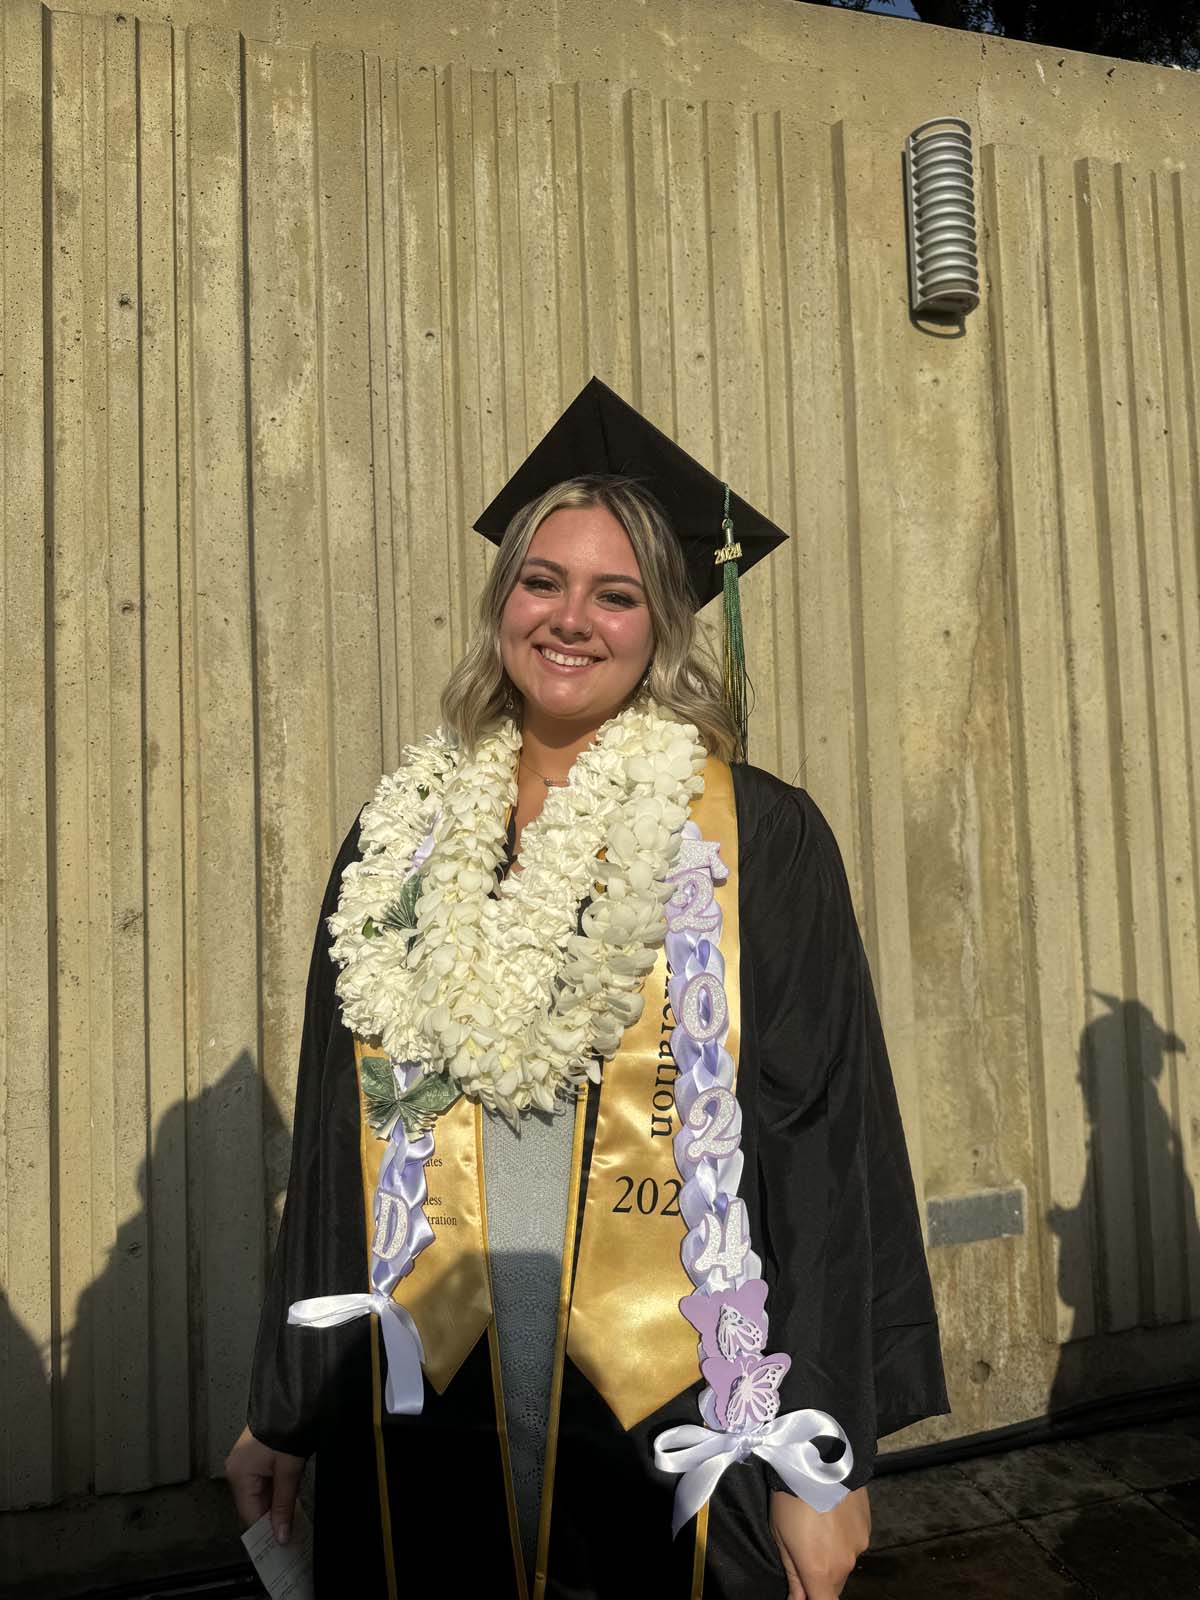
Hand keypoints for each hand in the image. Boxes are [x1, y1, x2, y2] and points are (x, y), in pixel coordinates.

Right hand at [225, 1426, 306, 1545]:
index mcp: (238, 1473)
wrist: (293, 1399)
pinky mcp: (255, 1455)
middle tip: (288, 1535)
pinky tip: (287, 1501)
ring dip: (274, 1506)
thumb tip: (281, 1533)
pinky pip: (263, 1482)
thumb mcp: (288, 1471)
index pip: (249, 1515)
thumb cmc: (286, 1427)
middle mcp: (237, 1468)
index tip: (279, 1544)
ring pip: (259, 1494)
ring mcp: (245, 1461)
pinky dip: (274, 1493)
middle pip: (253, 1505)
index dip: (265, 1531)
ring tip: (289, 1520)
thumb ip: (284, 1505)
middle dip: (271, 1519)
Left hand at [770, 1486, 870, 1598]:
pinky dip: (844, 1538)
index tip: (805, 1591)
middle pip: (834, 1585)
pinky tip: (833, 1515)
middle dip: (820, 1577)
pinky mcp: (867, 1528)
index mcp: (819, 1572)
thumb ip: (793, 1575)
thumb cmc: (791, 1499)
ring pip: (845, 1563)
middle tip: (805, 1548)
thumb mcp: (781, 1537)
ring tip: (818, 1525)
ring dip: (833, 1556)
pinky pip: (854, 1543)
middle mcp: (844, 1565)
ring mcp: (859, 1546)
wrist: (820, 1460)